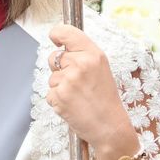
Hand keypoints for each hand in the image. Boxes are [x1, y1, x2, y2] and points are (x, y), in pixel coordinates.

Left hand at [45, 25, 138, 159]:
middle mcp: (80, 64)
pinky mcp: (58, 96)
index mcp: (93, 55)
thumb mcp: (101, 69)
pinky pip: (49, 93)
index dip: (56, 34)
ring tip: (78, 96)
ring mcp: (68, 81)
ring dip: (60, 86)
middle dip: (60, 68)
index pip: (66, 33)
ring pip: (51, 77)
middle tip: (77, 82)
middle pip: (53, 57)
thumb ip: (82, 55)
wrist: (110, 127)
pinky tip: (73, 105)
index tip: (55, 39)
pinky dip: (58, 100)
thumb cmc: (105, 99)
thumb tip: (60, 45)